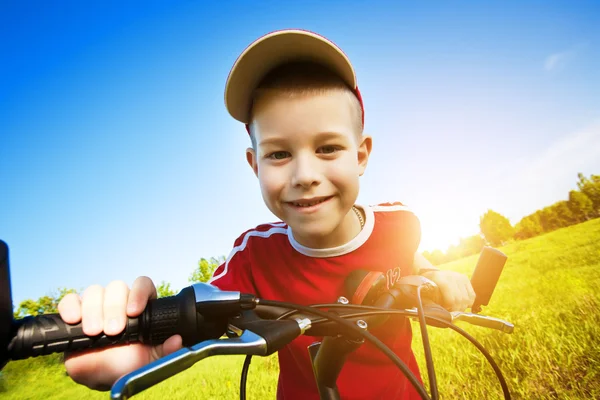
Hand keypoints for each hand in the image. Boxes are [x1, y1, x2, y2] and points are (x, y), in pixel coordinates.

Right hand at [57, 276, 182, 390]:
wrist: (103, 377)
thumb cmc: (129, 365)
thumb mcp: (151, 361)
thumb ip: (166, 351)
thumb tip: (176, 340)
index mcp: (140, 306)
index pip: (143, 285)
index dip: (139, 293)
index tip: (134, 311)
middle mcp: (118, 302)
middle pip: (117, 287)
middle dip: (114, 308)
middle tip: (113, 330)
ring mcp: (95, 305)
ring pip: (94, 291)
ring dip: (93, 310)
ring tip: (94, 332)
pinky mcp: (75, 312)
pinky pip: (70, 300)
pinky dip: (70, 306)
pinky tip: (74, 320)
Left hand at [420, 270, 474, 311]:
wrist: (433, 274)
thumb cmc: (427, 286)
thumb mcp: (424, 291)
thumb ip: (429, 301)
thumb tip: (437, 314)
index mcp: (439, 279)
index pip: (451, 299)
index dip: (449, 308)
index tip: (445, 310)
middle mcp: (451, 276)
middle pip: (460, 300)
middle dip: (456, 309)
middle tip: (451, 311)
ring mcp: (460, 277)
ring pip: (467, 299)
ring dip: (462, 307)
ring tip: (455, 308)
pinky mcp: (465, 279)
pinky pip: (472, 296)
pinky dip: (468, 303)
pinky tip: (461, 304)